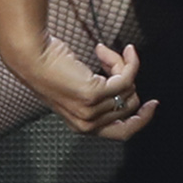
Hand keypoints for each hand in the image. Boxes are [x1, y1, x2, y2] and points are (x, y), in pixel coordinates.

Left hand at [8, 37, 154, 141]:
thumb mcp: (75, 91)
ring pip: (128, 88)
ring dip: (122, 66)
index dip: (141, 119)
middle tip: (116, 61)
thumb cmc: (47, 69)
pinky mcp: (94, 93)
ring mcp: (91, 110)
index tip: (151, 104)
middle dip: (128, 80)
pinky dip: (128, 61)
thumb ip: (99, 97)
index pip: (122, 132)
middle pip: (129, 105)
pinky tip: (122, 50)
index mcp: (82, 126)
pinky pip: (126, 78)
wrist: (31, 56)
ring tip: (105, 53)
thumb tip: (128, 82)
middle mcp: (88, 123)